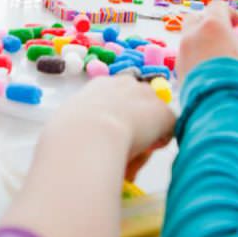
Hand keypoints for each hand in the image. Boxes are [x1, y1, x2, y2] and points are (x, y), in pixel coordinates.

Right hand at [49, 76, 175, 180]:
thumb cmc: (69, 136)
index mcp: (100, 87)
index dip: (119, 115)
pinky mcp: (163, 113)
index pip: (117, 95)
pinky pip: (169, 127)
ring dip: (149, 130)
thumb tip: (83, 138)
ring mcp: (146, 96)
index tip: (113, 131)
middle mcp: (125, 85)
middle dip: (137, 120)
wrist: (87, 136)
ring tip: (134, 151)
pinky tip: (147, 151)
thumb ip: (80, 126)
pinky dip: (162, 140)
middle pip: (138, 100)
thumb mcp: (69, 125)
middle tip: (127, 143)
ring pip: (154, 114)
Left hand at [177, 2, 237, 79]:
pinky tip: (209, 70)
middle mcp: (193, 34)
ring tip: (216, 56)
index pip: (217, 6)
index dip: (229, 12)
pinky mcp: (177, 68)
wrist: (219, 105)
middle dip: (209, 24)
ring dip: (202, 42)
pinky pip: (186, 56)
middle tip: (222, 35)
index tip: (236, 24)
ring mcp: (182, 51)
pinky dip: (196, 58)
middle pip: (196, 18)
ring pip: (189, 38)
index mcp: (213, 25)